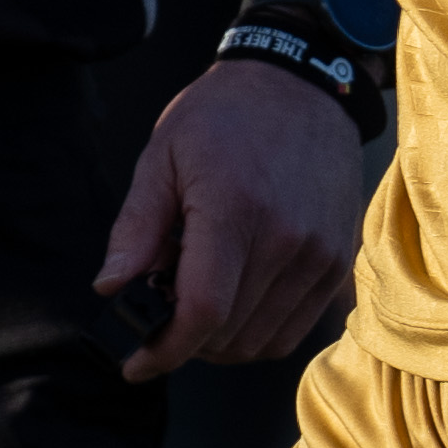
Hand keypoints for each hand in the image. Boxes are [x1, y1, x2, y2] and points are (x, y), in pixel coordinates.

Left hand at [99, 55, 359, 380]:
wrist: (303, 85)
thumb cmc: (224, 116)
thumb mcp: (163, 158)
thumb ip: (136, 229)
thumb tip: (110, 290)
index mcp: (235, 210)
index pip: (202, 312)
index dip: (164, 350)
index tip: (135, 362)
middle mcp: (287, 239)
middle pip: (228, 334)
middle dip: (184, 341)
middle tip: (159, 312)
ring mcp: (320, 254)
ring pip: (261, 341)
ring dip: (220, 342)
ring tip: (196, 300)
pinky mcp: (337, 261)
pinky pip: (293, 329)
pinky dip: (256, 332)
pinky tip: (233, 300)